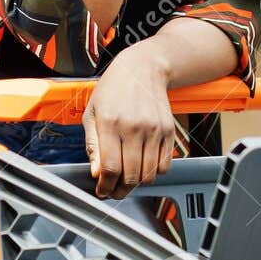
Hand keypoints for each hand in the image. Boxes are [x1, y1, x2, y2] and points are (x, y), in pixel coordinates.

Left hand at [82, 41, 175, 198]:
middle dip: (120, 189)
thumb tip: (97, 173)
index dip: (106, 186)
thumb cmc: (113, 90)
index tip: (103, 191)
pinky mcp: (169, 131)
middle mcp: (134, 127)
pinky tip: (143, 163)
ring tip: (128, 176)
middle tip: (114, 189)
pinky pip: (164, 166)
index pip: (110, 168)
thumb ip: (93, 145)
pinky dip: (153, 172)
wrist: (142, 68)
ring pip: (148, 175)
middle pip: (131, 176)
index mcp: (110, 122)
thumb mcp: (92, 113)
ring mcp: (154, 129)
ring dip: (137, 183)